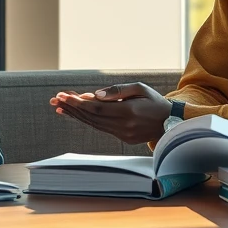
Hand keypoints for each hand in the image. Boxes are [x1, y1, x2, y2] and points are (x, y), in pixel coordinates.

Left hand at [49, 83, 171, 144]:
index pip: (96, 108)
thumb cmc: (155, 102)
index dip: (78, 102)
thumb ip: (118, 90)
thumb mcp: (140, 88)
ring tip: (60, 107)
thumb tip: (95, 95)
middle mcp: (124, 126)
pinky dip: (87, 120)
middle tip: (55, 99)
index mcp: (128, 112)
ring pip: (94, 124)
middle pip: (91, 117)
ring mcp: (123, 134)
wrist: (171, 123)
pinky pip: (101, 128)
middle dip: (72, 107)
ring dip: (76, 115)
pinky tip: (77, 114)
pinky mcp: (123, 138)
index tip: (63, 95)